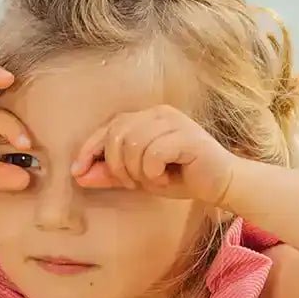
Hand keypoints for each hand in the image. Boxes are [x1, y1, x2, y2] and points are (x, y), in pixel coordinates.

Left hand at [70, 106, 236, 205]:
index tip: (78, 172)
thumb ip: (111, 174)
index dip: (89, 149)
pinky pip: (153, 154)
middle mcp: (159, 113)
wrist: (220, 184)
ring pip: (133, 145)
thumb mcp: (138, 177)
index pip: (107, 127)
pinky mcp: (187, 137)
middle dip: (117, 166)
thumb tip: (80, 175)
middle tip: (134, 183)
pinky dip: (154, 173)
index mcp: (146, 117)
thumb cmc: (180, 177)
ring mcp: (174, 122)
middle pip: (117, 135)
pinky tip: (167, 179)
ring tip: (154, 180)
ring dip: (138, 172)